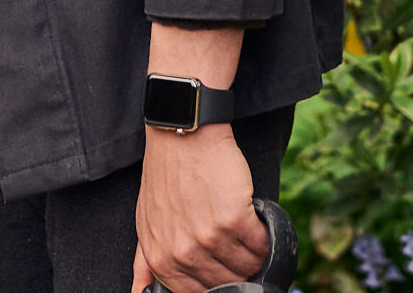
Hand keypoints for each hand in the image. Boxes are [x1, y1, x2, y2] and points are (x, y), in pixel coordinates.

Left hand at [132, 124, 268, 292]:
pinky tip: (254, 219)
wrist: (182, 135)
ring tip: (245, 228)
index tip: (225, 266)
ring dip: (255, 253)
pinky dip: (266, 236)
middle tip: (237, 242)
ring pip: (249, 266)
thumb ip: (145, 261)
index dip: (219, 282)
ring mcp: (208, 238)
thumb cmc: (166, 176)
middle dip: (240, 267)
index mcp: (161, 260)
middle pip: (229, 282)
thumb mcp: (146, 220)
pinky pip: (262, 245)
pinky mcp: (233, 220)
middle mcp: (183, 254)